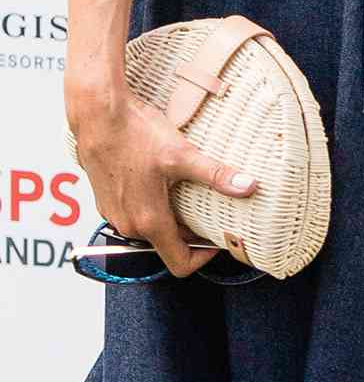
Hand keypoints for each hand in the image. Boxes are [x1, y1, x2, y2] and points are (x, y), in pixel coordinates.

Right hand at [65, 85, 256, 278]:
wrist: (98, 117)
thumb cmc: (135, 135)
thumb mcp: (182, 155)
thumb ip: (216, 175)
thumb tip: (248, 186)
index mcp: (149, 222)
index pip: (180, 264)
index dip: (203, 257)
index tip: (217, 238)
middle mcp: (129, 225)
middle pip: (168, 244)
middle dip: (191, 231)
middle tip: (210, 209)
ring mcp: (115, 215)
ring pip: (151, 229)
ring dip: (171, 217)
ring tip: (188, 192)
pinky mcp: (107, 201)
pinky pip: (135, 214)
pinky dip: (152, 206)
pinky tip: (163, 181)